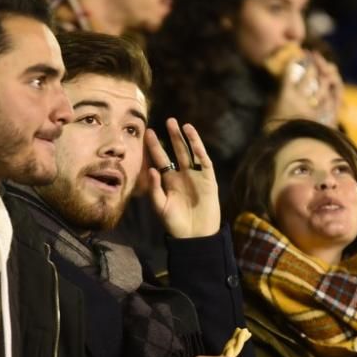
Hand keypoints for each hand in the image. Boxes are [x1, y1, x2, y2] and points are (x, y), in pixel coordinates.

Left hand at [145, 119, 219, 238]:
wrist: (195, 236)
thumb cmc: (175, 224)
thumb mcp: (160, 207)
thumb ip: (154, 189)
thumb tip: (152, 169)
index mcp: (169, 181)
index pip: (161, 159)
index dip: (155, 147)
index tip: (148, 132)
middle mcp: (182, 175)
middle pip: (177, 151)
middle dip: (172, 136)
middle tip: (167, 120)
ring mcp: (196, 176)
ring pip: (190, 153)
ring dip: (186, 139)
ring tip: (180, 124)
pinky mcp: (208, 180)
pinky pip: (203, 161)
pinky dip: (199, 149)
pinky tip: (193, 138)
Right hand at [266, 50, 342, 128]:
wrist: (287, 148)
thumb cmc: (272, 131)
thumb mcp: (268, 114)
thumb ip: (273, 102)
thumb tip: (274, 94)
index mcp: (286, 95)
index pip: (288, 75)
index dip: (291, 65)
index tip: (293, 58)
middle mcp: (300, 98)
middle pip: (308, 78)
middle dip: (311, 68)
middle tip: (313, 62)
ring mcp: (311, 107)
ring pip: (321, 89)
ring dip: (324, 80)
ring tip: (325, 74)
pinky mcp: (319, 117)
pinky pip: (327, 104)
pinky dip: (330, 98)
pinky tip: (331, 95)